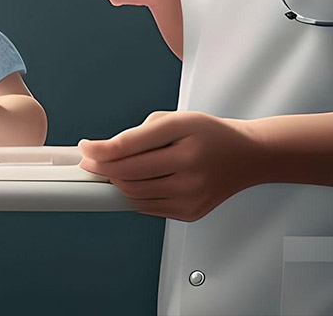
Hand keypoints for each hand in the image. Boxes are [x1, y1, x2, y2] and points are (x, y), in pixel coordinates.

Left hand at [78, 110, 256, 220]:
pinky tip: (134, 183)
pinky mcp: (189, 213)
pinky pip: (149, 206)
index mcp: (185, 137)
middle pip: (129, 174)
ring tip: (109, 171)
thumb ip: (142, 133)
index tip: (86, 148)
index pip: (130, 146)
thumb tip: (109, 151)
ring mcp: (190, 195)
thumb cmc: (210, 134)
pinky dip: (135, 195)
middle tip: (90, 161)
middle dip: (103, 168)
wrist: (246, 157)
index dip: (101, 150)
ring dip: (116, 183)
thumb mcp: (178, 119)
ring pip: (135, 194)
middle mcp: (189, 168)